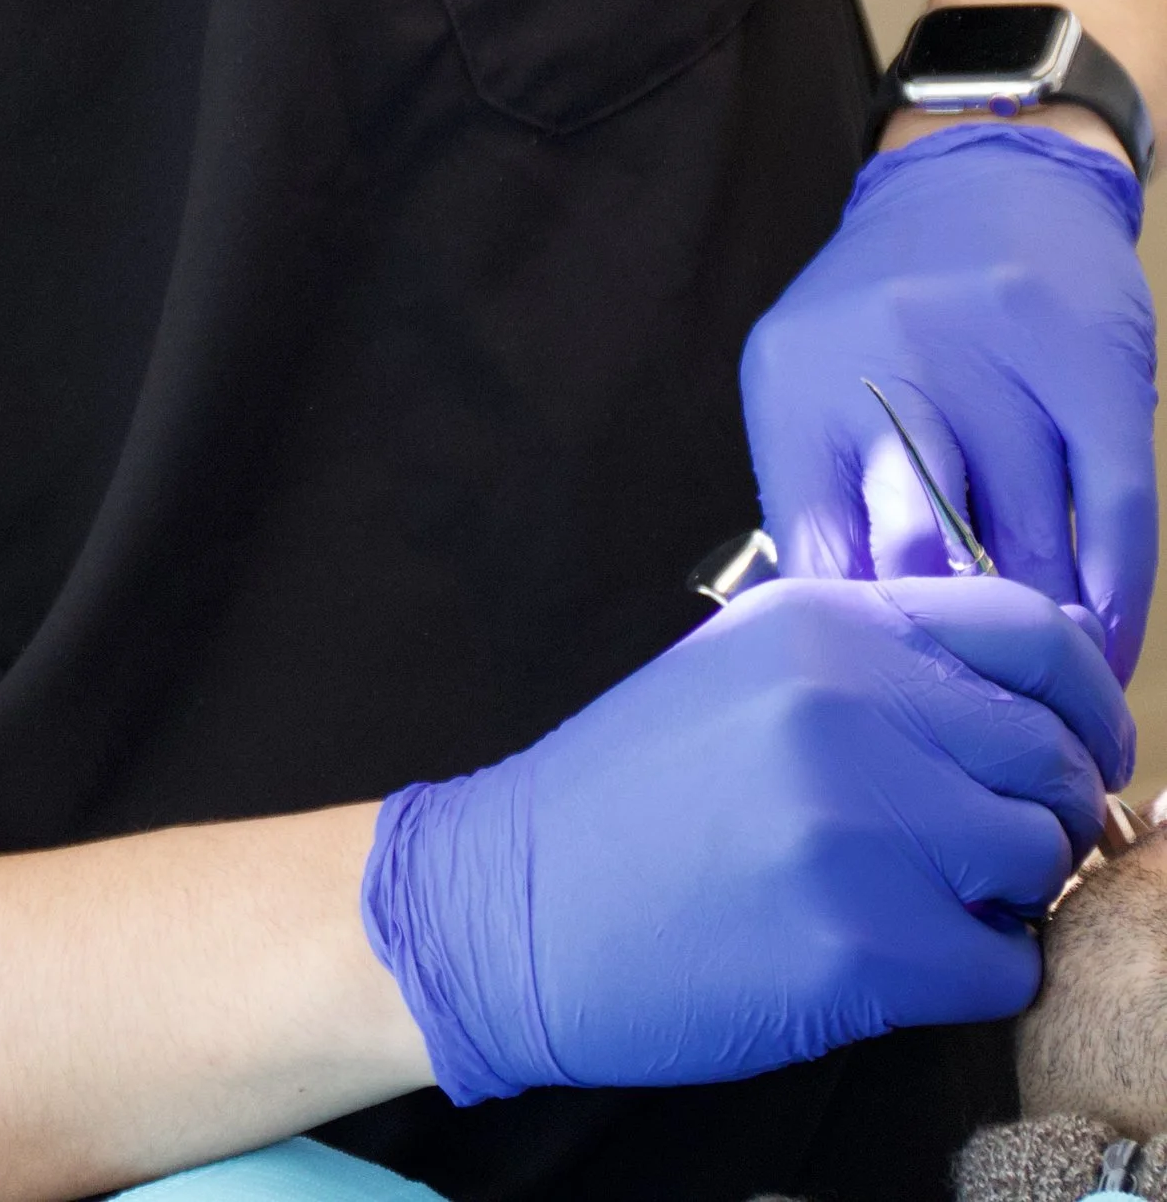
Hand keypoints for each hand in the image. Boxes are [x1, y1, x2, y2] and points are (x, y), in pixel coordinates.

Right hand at [361, 577, 1130, 1100]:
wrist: (511, 902)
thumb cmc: (631, 795)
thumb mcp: (744, 670)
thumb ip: (874, 663)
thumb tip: (1023, 708)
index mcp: (824, 620)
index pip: (1033, 630)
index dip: (1086, 700)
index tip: (1088, 750)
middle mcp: (851, 701)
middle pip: (1048, 756)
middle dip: (1044, 815)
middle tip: (992, 852)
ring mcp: (858, 824)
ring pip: (1038, 864)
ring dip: (1003, 898)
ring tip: (921, 902)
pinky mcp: (860, 944)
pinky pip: (1001, 969)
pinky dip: (969, 977)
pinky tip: (891, 960)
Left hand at [741, 125, 1155, 678]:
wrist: (984, 174)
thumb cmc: (883, 311)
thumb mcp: (807, 383)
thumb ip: (817, 502)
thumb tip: (839, 657)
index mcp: (802, 384)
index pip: (819, 557)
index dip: (864, 654)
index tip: (894, 715)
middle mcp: (892, 365)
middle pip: (923, 562)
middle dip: (953, 656)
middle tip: (976, 721)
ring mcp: (999, 362)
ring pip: (1028, 550)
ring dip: (1041, 646)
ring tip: (1045, 707)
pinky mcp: (1091, 367)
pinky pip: (1114, 518)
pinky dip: (1112, 603)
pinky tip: (1101, 649)